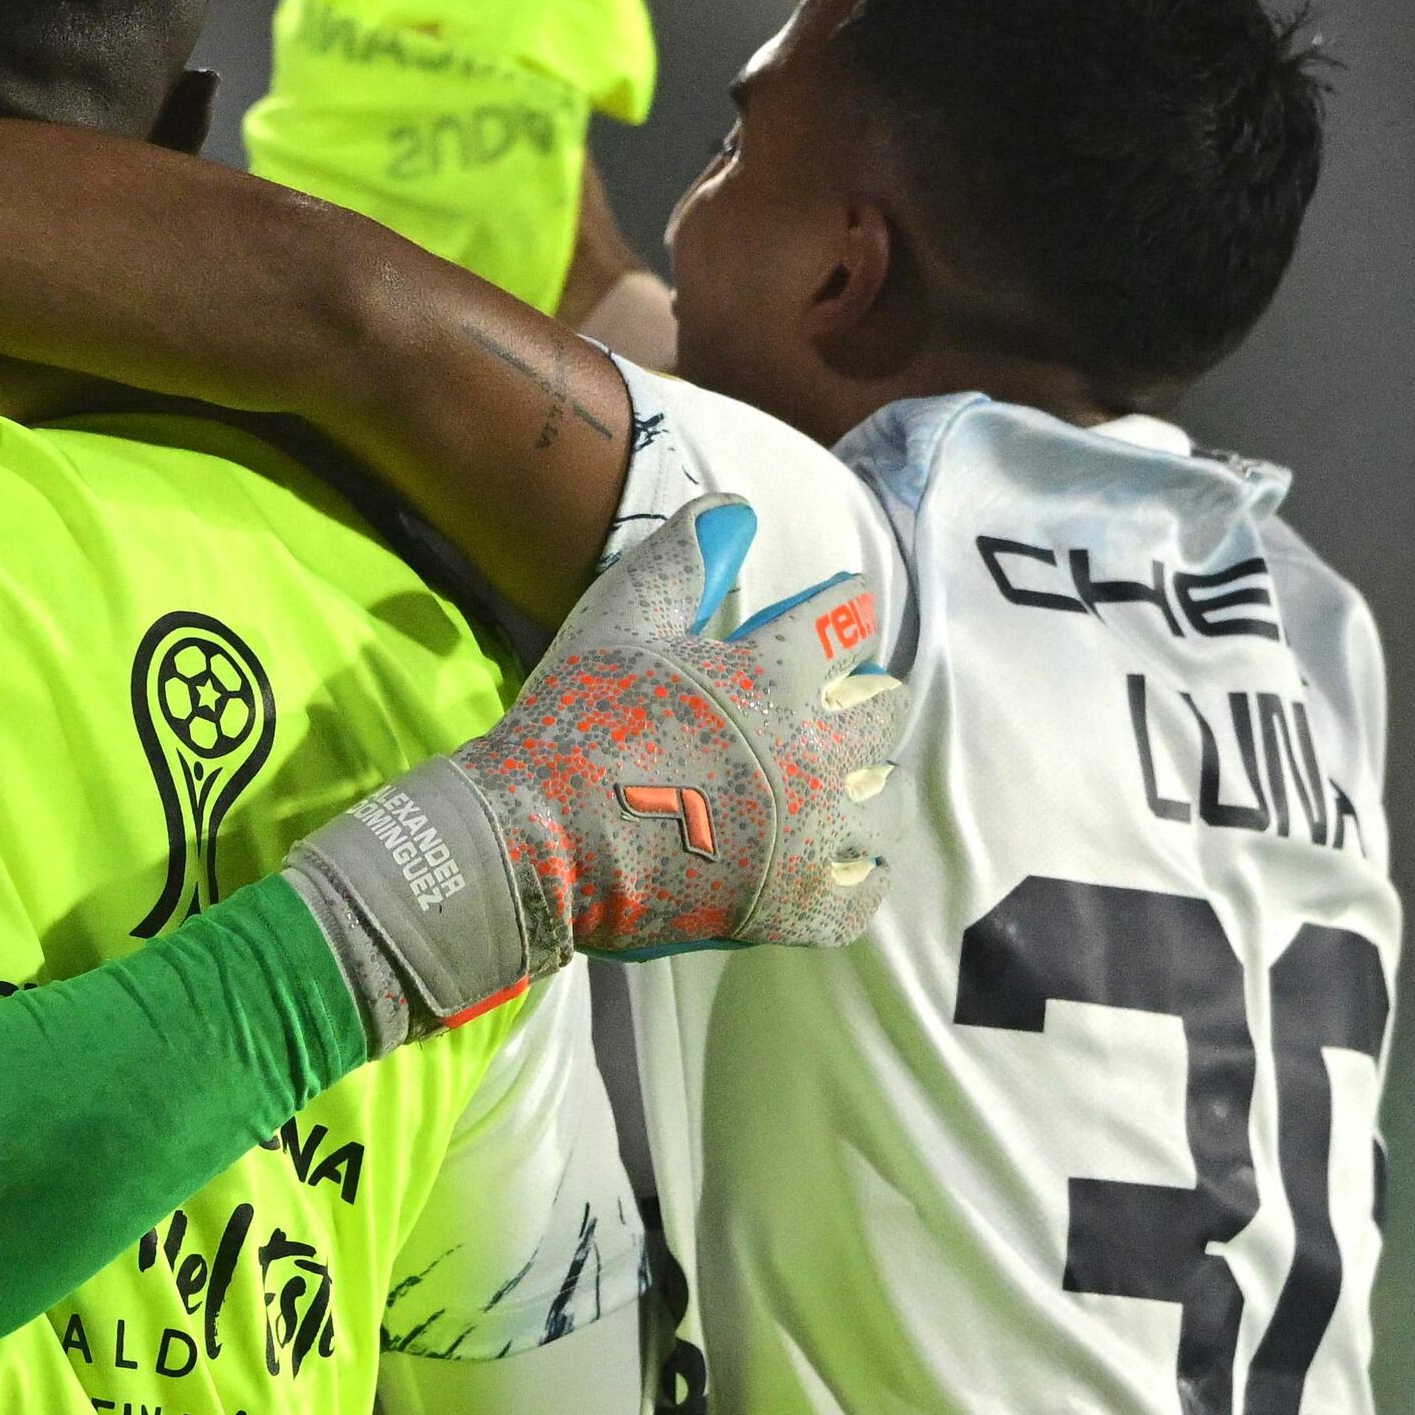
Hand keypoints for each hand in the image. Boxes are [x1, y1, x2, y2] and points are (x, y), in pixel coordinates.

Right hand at [278, 489, 910, 1047]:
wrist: (529, 843)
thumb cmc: (572, 724)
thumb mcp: (618, 620)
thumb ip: (684, 559)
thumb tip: (737, 506)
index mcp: (779, 675)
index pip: (848, 618)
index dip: (838, 610)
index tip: (828, 614)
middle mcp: (814, 754)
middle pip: (884, 712)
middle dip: (860, 700)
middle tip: (824, 706)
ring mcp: (809, 838)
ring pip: (884, 805)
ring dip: (863, 790)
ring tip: (830, 789)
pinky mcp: (792, 908)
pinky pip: (860, 900)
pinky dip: (853, 883)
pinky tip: (833, 866)